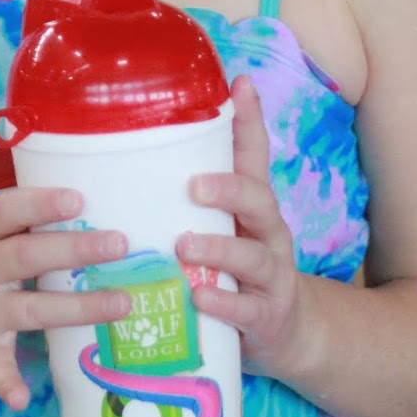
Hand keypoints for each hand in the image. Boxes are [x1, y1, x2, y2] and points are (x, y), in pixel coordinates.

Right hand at [0, 187, 130, 410]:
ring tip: (122, 303)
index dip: (40, 204)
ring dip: (79, 308)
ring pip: (32, 310)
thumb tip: (86, 210)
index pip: (6, 211)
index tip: (77, 198)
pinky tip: (23, 398)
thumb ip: (17, 225)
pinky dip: (7, 384)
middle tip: (119, 244)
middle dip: (75, 249)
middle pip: (28, 256)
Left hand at [176, 75, 314, 382]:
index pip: (254, 155)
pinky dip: (223, 303)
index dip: (250, 119)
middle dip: (229, 188)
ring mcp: (271, 275)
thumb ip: (186, 198)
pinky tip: (200, 299)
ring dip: (218, 250)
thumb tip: (131, 159)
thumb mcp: (223, 228)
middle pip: (259, 199)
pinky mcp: (266, 316)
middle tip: (194, 185)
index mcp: (251, 207)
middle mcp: (267, 233)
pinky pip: (247, 309)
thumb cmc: (236, 270)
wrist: (285, 333)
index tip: (239, 83)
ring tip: (184, 246)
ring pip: (252, 257)